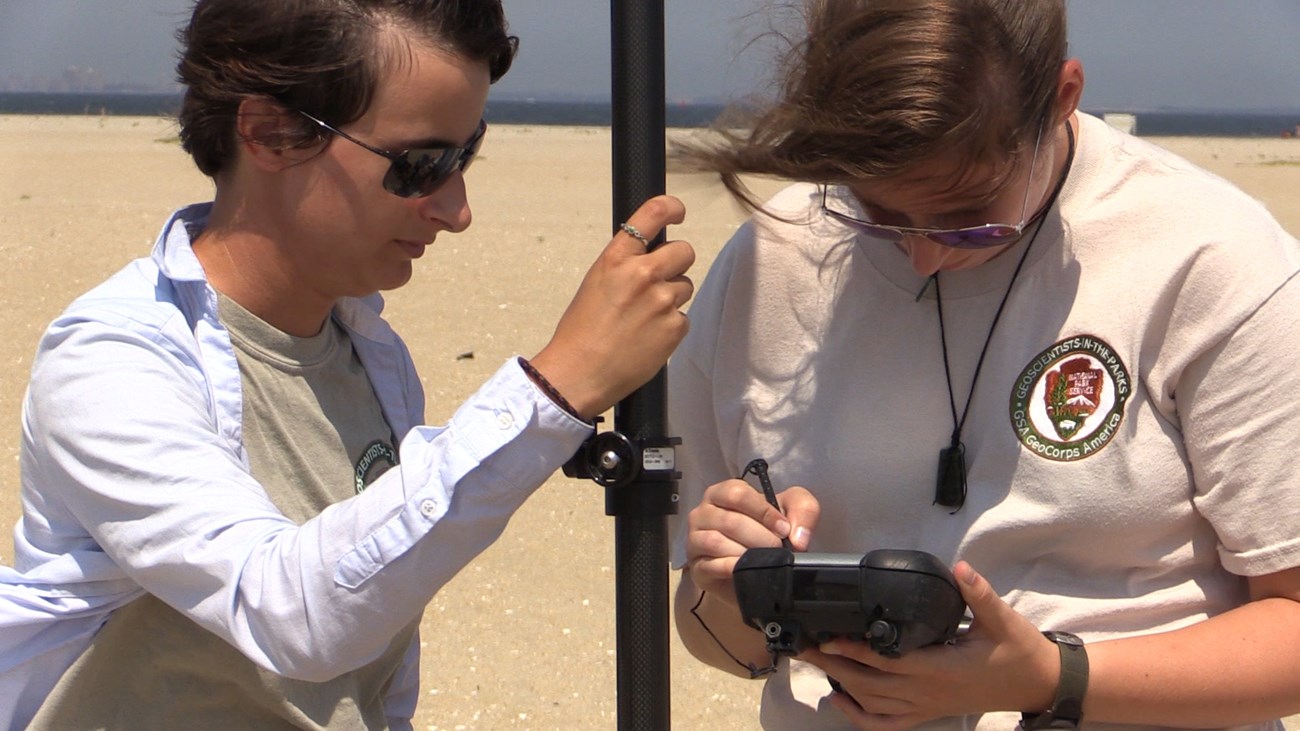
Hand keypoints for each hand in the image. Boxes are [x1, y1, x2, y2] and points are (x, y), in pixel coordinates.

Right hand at [529, 195, 694, 418]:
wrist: (579, 374)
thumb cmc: (580, 333)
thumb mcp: (596, 284)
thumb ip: (624, 266)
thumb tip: (650, 257)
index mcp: (616, 259)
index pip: (652, 214)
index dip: (672, 208)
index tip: (678, 212)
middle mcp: (642, 274)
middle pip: (685, 251)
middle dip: (677, 263)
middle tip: (660, 282)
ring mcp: (662, 301)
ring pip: (685, 286)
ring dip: (672, 298)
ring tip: (644, 319)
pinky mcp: (674, 327)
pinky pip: (683, 319)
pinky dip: (670, 328)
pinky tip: (647, 339)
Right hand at [684, 478, 819, 606]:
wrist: (759, 569)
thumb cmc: (769, 532)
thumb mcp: (793, 511)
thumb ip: (804, 510)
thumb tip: (798, 538)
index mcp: (722, 493)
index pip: (737, 494)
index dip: (764, 512)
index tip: (784, 529)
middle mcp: (703, 512)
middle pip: (729, 521)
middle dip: (760, 537)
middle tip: (777, 549)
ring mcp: (695, 539)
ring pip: (716, 542)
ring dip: (746, 553)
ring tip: (763, 560)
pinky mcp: (696, 566)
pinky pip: (710, 565)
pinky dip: (731, 568)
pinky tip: (746, 571)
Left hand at [797, 562, 1059, 729]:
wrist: (1038, 685)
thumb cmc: (1019, 651)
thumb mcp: (1002, 620)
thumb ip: (979, 593)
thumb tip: (961, 568)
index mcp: (941, 668)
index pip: (888, 662)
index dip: (855, 652)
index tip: (828, 638)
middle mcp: (927, 692)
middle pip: (869, 685)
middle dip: (834, 666)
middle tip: (804, 647)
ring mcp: (926, 706)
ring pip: (873, 704)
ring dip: (841, 685)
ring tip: (814, 663)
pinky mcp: (929, 712)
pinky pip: (888, 723)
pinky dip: (860, 716)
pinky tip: (839, 700)